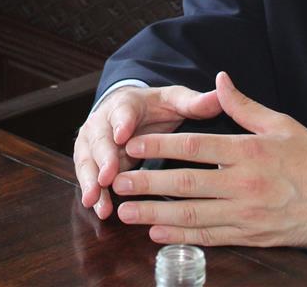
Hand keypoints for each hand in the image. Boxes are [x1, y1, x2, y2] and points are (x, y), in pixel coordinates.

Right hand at [73, 82, 221, 219]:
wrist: (128, 110)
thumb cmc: (154, 108)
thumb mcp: (174, 101)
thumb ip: (194, 102)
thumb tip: (218, 97)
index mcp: (126, 104)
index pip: (123, 112)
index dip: (122, 123)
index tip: (123, 135)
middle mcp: (103, 121)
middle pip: (100, 139)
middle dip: (103, 159)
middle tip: (107, 177)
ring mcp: (93, 141)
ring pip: (88, 160)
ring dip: (91, 181)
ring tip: (96, 201)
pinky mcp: (89, 159)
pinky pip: (88, 176)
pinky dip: (92, 192)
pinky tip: (98, 209)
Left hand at [108, 71, 306, 247]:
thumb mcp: (281, 123)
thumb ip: (244, 106)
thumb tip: (219, 80)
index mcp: (249, 151)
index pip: (195, 147)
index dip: (159, 146)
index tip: (132, 144)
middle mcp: (244, 184)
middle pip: (185, 184)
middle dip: (147, 184)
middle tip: (118, 181)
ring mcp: (246, 214)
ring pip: (192, 215)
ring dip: (155, 214)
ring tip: (126, 212)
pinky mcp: (250, 235)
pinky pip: (209, 237)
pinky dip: (181, 236)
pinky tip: (158, 234)